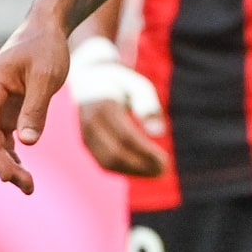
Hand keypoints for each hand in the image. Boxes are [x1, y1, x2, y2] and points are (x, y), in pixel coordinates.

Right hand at [0, 8, 70, 194]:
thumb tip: (26, 143)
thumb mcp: (45, 76)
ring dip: (8, 164)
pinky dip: (14, 154)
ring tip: (28, 186)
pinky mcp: (9, 109)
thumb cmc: (46, 47)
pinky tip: (24, 171)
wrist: (48, 28)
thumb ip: (36, 108)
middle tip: (27, 186)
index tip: (8, 175)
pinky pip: (6, 137)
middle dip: (4, 166)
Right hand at [68, 37, 168, 177]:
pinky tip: (142, 170)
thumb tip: (159, 133)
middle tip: (165, 170)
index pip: (126, 138)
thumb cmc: (122, 82)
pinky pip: (103, 162)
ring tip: (157, 172)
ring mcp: (86, 135)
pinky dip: (123, 169)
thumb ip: (148, 106)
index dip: (146, 152)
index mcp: (104, 107)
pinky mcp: (87, 143)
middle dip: (140, 166)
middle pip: (115, 154)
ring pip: (107, 162)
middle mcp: (91, 124)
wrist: (91, 78)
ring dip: (133, 171)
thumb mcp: (138, 85)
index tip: (166, 160)